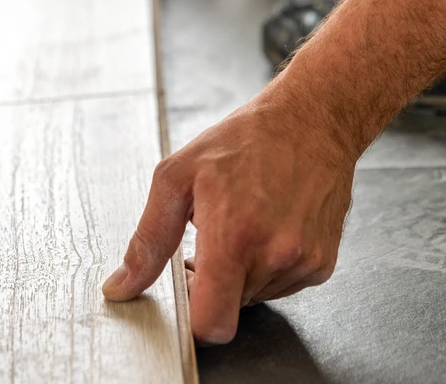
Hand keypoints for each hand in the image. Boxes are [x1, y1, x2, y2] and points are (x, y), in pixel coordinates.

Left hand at [102, 91, 356, 344]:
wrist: (311, 121)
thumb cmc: (245, 140)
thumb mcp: (176, 177)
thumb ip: (147, 240)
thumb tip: (121, 286)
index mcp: (234, 236)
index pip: (212, 324)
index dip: (192, 320)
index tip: (185, 293)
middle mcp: (275, 255)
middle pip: (229, 309)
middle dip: (211, 283)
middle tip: (208, 240)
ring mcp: (304, 262)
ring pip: (254, 297)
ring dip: (240, 273)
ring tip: (240, 223)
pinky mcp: (323, 263)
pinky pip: (282, 285)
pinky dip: (267, 266)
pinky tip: (266, 226)